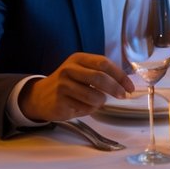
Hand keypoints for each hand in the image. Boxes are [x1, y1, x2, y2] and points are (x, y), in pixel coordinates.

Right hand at [18, 52, 135, 122]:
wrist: (39, 97)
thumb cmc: (68, 84)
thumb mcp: (81, 72)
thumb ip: (100, 74)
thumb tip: (125, 84)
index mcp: (78, 59)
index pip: (104, 63)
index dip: (120, 76)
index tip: (130, 87)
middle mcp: (69, 69)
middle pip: (99, 77)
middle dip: (115, 88)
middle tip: (123, 96)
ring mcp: (63, 85)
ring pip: (94, 96)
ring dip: (100, 102)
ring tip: (95, 102)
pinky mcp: (60, 101)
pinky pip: (84, 107)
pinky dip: (89, 109)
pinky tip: (80, 106)